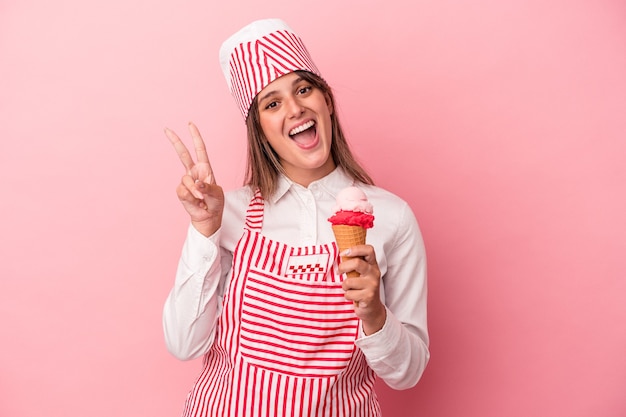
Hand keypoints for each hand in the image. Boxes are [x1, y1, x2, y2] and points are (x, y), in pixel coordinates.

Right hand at [164, 122, 224, 236]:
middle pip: (183, 154)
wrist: (209, 217)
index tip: (190, 124)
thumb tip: (197, 183)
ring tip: (202, 199)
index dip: (195, 137)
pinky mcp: (181, 191)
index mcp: (205, 168)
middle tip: (166, 129)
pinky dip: (190, 197)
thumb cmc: (215, 203)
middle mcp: (194, 172)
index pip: (200, 149)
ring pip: (186, 180)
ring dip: (195, 191)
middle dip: (175, 141)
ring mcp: (186, 181)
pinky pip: (183, 191)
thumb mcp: (217, 194)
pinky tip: (196, 202)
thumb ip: (207, 187)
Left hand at [339, 245, 386, 334]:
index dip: (355, 249)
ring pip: (349, 281)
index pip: (369, 250)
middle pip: (357, 263)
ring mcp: (372, 285)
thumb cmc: (364, 288)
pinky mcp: (368, 296)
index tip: (344, 253)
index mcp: (372, 264)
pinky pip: (349, 294)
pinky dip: (347, 296)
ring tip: (349, 289)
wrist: (372, 308)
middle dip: (343, 267)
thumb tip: (342, 253)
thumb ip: (356, 263)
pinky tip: (353, 297)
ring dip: (344, 286)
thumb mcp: (362, 273)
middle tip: (339, 272)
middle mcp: (374, 273)